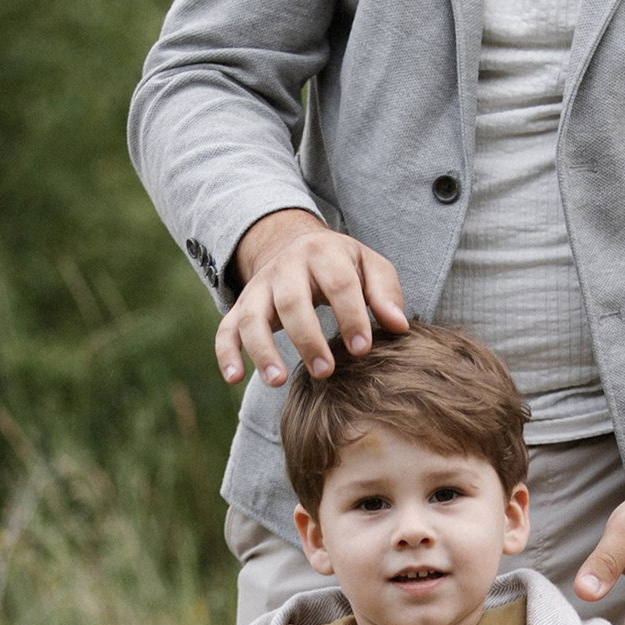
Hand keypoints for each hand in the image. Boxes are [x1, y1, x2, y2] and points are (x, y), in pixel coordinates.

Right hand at [216, 210, 410, 388]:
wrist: (294, 243)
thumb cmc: (341, 264)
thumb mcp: (369, 266)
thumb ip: (386, 292)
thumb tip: (399, 326)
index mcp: (323, 253)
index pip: (338, 283)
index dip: (351, 316)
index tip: (362, 350)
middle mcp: (286, 266)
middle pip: (291, 300)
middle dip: (307, 338)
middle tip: (326, 372)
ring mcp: (259, 286)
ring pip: (252, 316)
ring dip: (262, 349)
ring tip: (277, 381)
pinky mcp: (241, 305)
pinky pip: (225, 328)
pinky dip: (225, 353)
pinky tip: (234, 378)